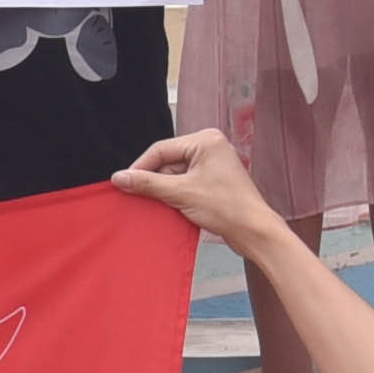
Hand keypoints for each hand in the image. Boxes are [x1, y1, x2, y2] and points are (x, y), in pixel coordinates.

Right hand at [110, 130, 279, 248]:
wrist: (254, 232)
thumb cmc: (226, 208)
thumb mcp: (181, 193)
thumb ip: (148, 183)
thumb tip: (119, 177)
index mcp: (205, 140)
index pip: (161, 149)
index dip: (140, 167)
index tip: (122, 182)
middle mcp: (210, 147)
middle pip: (167, 161)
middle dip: (153, 180)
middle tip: (134, 196)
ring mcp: (213, 164)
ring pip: (175, 174)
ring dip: (163, 189)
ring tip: (152, 204)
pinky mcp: (213, 180)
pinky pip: (185, 182)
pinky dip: (175, 194)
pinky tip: (167, 206)